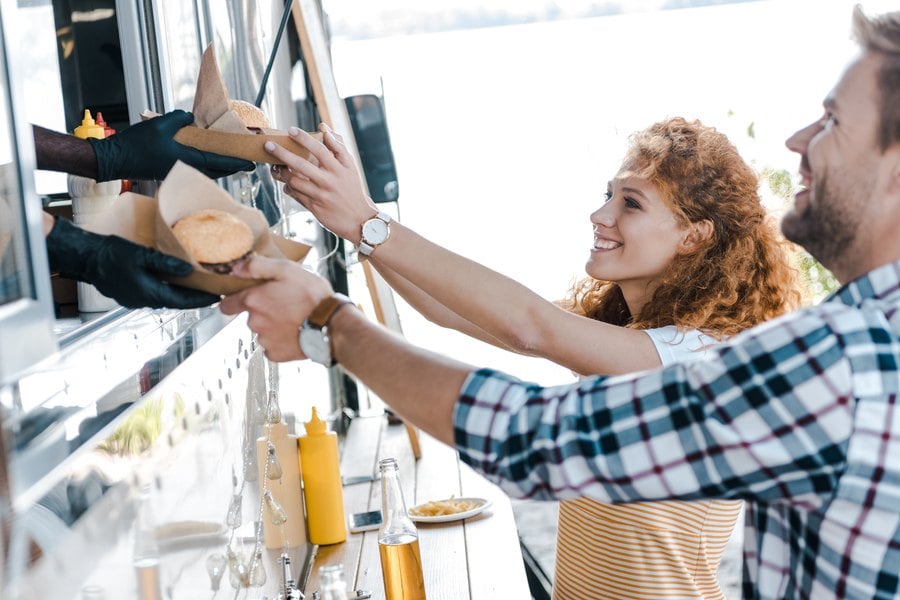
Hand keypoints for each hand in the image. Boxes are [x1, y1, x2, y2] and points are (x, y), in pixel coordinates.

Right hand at [46, 217, 219, 308]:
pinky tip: (174, 281)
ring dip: (181, 294)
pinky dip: (168, 290)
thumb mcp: (141, 255)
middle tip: (212, 291)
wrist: (84, 257)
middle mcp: (143, 301)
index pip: (183, 302)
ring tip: (197, 286)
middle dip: (195, 298)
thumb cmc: (109, 254)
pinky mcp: (129, 294)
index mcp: (149, 293)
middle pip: (176, 302)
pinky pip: (154, 295)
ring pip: (165, 299)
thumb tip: (188, 270)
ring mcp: (135, 299)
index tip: (217, 296)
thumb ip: (166, 263)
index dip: (202, 300)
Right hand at [88, 110, 254, 180]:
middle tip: (245, 162)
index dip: (235, 162)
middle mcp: (185, 169)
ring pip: (206, 172)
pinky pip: (195, 170)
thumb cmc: (135, 143)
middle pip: (216, 171)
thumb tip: (191, 117)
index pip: (218, 162)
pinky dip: (206, 165)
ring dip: (220, 167)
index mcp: (186, 159)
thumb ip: (179, 119)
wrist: (115, 159)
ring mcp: (178, 172)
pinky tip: (208, 157)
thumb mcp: (159, 123)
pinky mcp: (170, 172)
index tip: (250, 163)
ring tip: (231, 160)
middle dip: (231, 167)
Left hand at [220, 255, 333, 361]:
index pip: (226, 304)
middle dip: (263, 311)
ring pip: (262, 332)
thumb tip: (237, 267)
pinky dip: (281, 341)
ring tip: (294, 318)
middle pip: (249, 317)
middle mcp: (254, 322)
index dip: (234, 299)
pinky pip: (272, 347)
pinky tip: (294, 332)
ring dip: (273, 326)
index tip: (245, 297)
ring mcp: (264, 340)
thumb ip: (257, 267)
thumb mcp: (287, 269)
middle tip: (283, 304)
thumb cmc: (313, 297)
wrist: (332, 325)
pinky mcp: (276, 354)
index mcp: (253, 301)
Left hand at [266, 123, 374, 241]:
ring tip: (275, 167)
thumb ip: (338, 146)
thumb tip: (324, 128)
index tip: (291, 130)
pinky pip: (295, 195)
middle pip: (300, 165)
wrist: (358, 219)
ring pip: (293, 181)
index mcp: (338, 169)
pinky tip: (286, 183)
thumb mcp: (350, 167)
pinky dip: (288, 187)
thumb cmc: (353, 189)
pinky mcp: (314, 207)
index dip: (304, 139)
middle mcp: (328, 181)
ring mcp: (319, 195)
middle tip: (268, 145)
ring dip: (281, 173)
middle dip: (282, 154)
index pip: (319, 149)